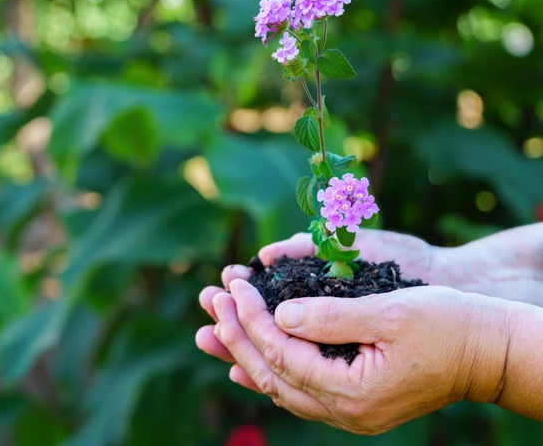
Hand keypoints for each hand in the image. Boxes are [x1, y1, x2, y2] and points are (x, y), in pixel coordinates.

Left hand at [209, 280, 508, 433]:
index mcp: (354, 391)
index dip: (251, 317)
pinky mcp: (351, 403)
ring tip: (211, 328)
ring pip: (279, 387)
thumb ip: (331, 316)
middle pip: (271, 375)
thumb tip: (280, 313)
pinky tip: (242, 365)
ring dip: (242, 354)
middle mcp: (345, 412)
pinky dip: (267, 374)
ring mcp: (348, 413)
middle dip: (235, 334)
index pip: (282, 353)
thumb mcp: (390, 312)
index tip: (233, 284)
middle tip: (209, 299)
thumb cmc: (447, 323)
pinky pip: (297, 392)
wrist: (486, 351)